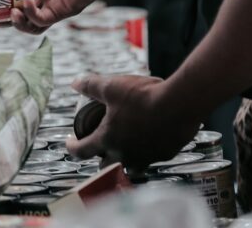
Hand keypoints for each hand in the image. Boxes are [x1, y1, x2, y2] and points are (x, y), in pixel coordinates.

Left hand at [66, 75, 201, 170]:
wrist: (180, 104)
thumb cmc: (144, 96)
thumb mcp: (112, 86)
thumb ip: (91, 85)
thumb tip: (75, 83)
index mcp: (107, 140)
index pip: (81, 151)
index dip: (72, 147)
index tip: (70, 142)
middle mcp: (125, 155)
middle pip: (105, 166)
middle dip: (100, 157)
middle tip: (101, 145)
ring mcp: (146, 157)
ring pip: (131, 168)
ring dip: (125, 160)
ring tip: (126, 148)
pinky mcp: (165, 155)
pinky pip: (152, 158)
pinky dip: (148, 151)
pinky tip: (151, 139)